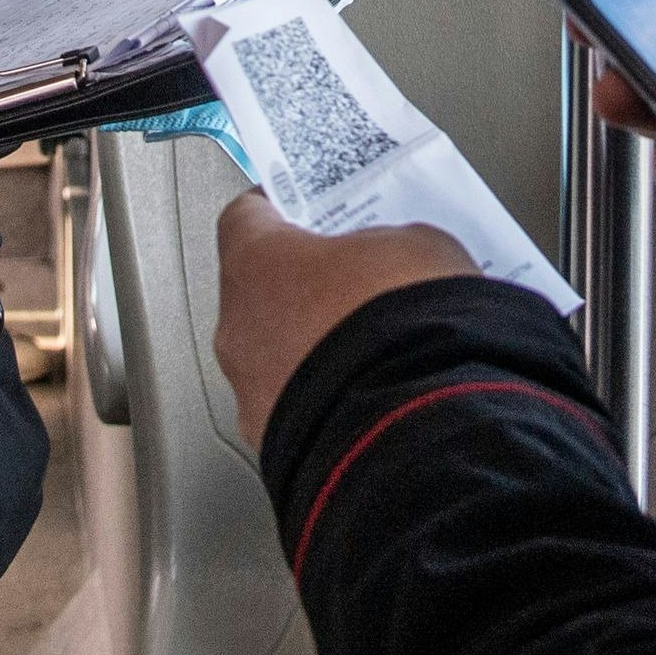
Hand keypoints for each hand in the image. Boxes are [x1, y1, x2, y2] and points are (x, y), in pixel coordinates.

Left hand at [212, 189, 471, 447]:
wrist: (416, 425)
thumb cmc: (403, 324)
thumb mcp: (418, 248)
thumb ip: (388, 243)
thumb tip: (392, 257)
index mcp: (256, 263)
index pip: (247, 217)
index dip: (284, 211)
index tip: (309, 208)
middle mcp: (237, 329)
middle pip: (261, 292)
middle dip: (307, 288)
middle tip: (357, 283)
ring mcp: (251, 394)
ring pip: (275, 358)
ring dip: (315, 351)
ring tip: (375, 348)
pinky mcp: (277, 446)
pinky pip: (299, 410)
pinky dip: (328, 400)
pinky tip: (375, 394)